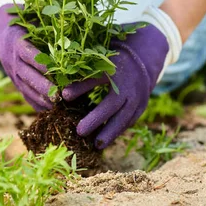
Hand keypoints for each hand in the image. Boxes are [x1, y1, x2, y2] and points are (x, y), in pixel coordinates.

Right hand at [0, 3, 55, 110]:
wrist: (0, 28)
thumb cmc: (23, 20)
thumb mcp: (31, 17)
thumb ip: (47, 23)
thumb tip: (69, 21)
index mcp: (17, 42)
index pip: (30, 55)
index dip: (42, 64)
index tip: (57, 71)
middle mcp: (13, 59)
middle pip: (28, 75)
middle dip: (44, 87)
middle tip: (59, 95)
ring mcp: (12, 72)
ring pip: (26, 88)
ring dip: (41, 98)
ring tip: (57, 106)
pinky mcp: (14, 81)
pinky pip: (24, 95)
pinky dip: (36, 103)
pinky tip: (49, 110)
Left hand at [62, 24, 168, 148]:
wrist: (143, 60)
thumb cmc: (113, 60)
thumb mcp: (99, 61)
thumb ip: (83, 74)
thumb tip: (62, 90)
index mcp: (115, 68)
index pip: (96, 78)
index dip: (80, 87)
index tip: (64, 96)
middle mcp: (127, 83)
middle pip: (112, 103)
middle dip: (96, 118)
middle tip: (79, 131)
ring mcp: (137, 96)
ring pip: (124, 117)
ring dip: (110, 132)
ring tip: (96, 145)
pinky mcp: (142, 106)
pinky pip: (130, 121)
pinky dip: (118, 131)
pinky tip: (106, 141)